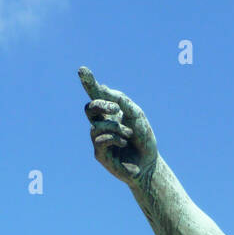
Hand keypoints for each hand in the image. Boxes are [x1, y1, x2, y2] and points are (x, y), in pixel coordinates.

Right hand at [79, 67, 157, 186]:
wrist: (149, 164)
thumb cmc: (143, 139)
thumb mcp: (136, 115)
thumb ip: (121, 100)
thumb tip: (103, 87)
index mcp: (110, 113)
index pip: (96, 96)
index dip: (88, 83)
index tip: (82, 70)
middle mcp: (101, 124)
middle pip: (90, 108)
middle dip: (100, 104)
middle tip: (115, 107)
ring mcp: (98, 139)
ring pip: (96, 125)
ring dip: (115, 127)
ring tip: (128, 134)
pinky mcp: (99, 153)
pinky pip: (100, 138)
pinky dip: (114, 138)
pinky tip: (124, 143)